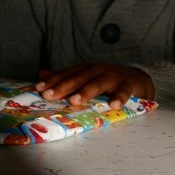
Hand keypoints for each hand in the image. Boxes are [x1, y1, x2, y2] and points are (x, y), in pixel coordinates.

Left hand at [35, 63, 154, 110]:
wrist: (135, 79)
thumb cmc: (107, 80)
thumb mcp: (85, 77)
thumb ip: (65, 77)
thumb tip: (41, 74)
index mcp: (86, 69)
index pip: (67, 74)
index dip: (53, 81)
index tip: (38, 89)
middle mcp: (97, 70)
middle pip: (79, 78)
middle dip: (63, 86)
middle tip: (49, 95)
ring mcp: (113, 77)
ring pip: (98, 83)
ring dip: (86, 91)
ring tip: (74, 100)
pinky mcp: (128, 86)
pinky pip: (123, 92)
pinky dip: (119, 98)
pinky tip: (113, 105)